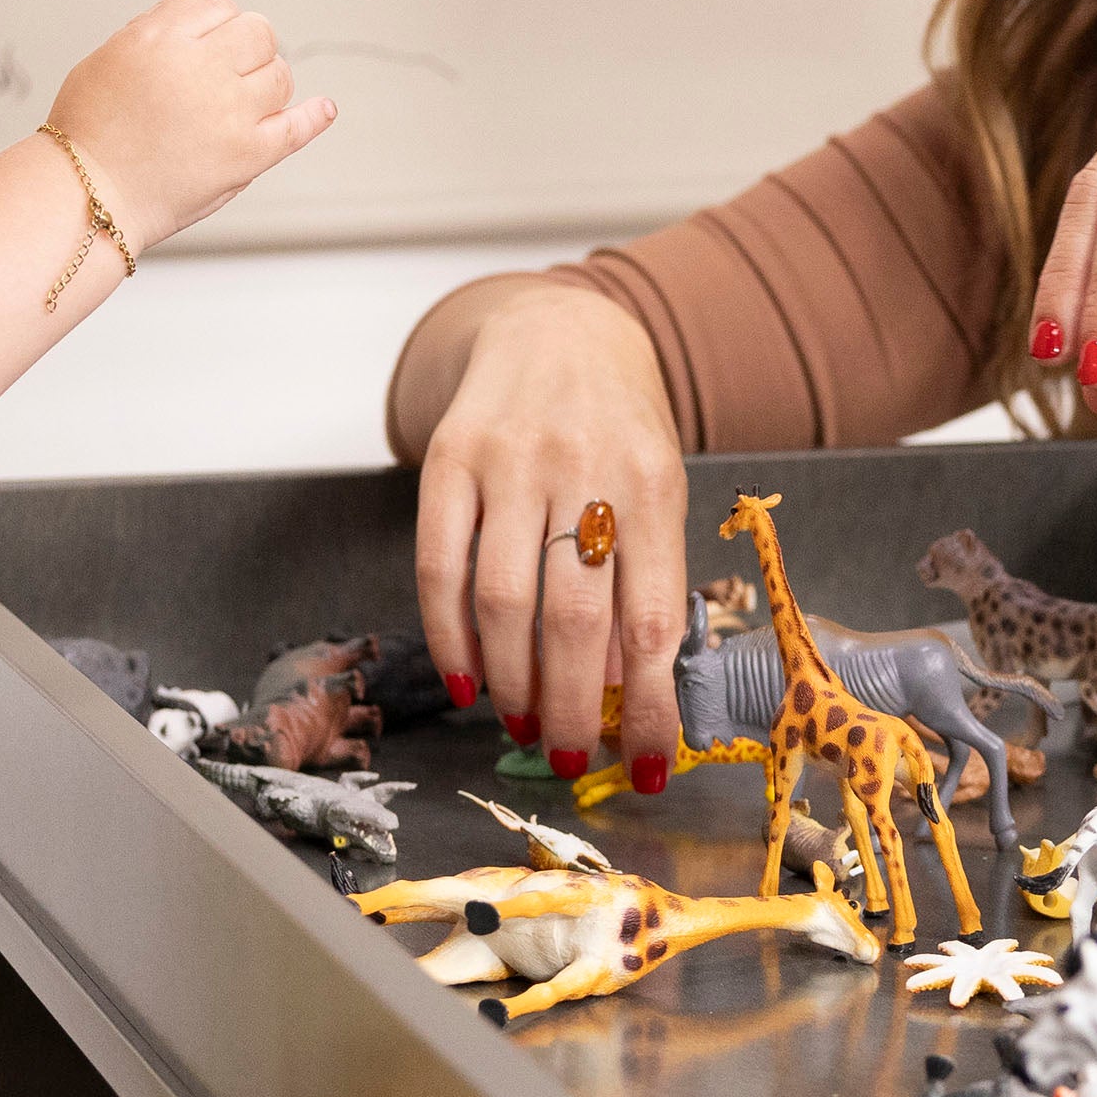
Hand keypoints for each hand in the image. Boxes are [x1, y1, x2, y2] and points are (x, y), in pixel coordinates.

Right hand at [44, 0, 334, 253]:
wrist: (87, 199)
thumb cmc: (90, 133)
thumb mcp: (109, 57)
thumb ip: (156, 28)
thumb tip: (193, 4)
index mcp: (161, 40)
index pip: (215, 4)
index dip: (215, 20)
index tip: (213, 33)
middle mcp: (201, 70)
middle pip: (258, 31)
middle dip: (245, 44)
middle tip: (227, 67)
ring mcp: (231, 113)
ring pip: (280, 74)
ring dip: (265, 82)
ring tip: (239, 101)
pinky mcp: (249, 155)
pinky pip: (298, 126)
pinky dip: (314, 116)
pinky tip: (322, 110)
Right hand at [411, 280, 688, 785]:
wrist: (558, 330)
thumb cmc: (619, 429)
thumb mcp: (658, 491)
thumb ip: (644, 580)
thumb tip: (624, 691)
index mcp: (652, 484)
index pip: (651, 619)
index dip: (648, 706)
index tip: (643, 767)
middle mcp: (582, 468)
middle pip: (572, 619)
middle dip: (570, 709)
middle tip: (567, 756)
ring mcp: (510, 460)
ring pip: (501, 601)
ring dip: (510, 682)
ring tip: (522, 724)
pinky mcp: (450, 457)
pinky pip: (439, 566)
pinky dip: (448, 636)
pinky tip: (466, 680)